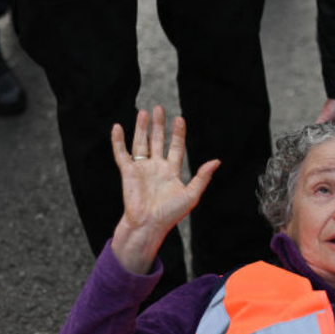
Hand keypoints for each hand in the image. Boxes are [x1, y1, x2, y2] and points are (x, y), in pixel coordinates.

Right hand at [110, 106, 218, 274]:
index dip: (177, 133)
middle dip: (158, 125)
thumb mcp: (191, 195)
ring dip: (141, 128)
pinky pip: (121, 153)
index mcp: (171, 171)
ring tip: (143, 112)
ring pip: (141, 143)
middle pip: (157, 140)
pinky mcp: (127, 172)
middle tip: (158, 108)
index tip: (179, 119)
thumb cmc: (170, 214)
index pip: (175, 147)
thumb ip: (202, 177)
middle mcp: (156, 167)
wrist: (149, 225)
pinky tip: (118, 127)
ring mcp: (141, 168)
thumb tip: (216, 161)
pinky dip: (118, 141)